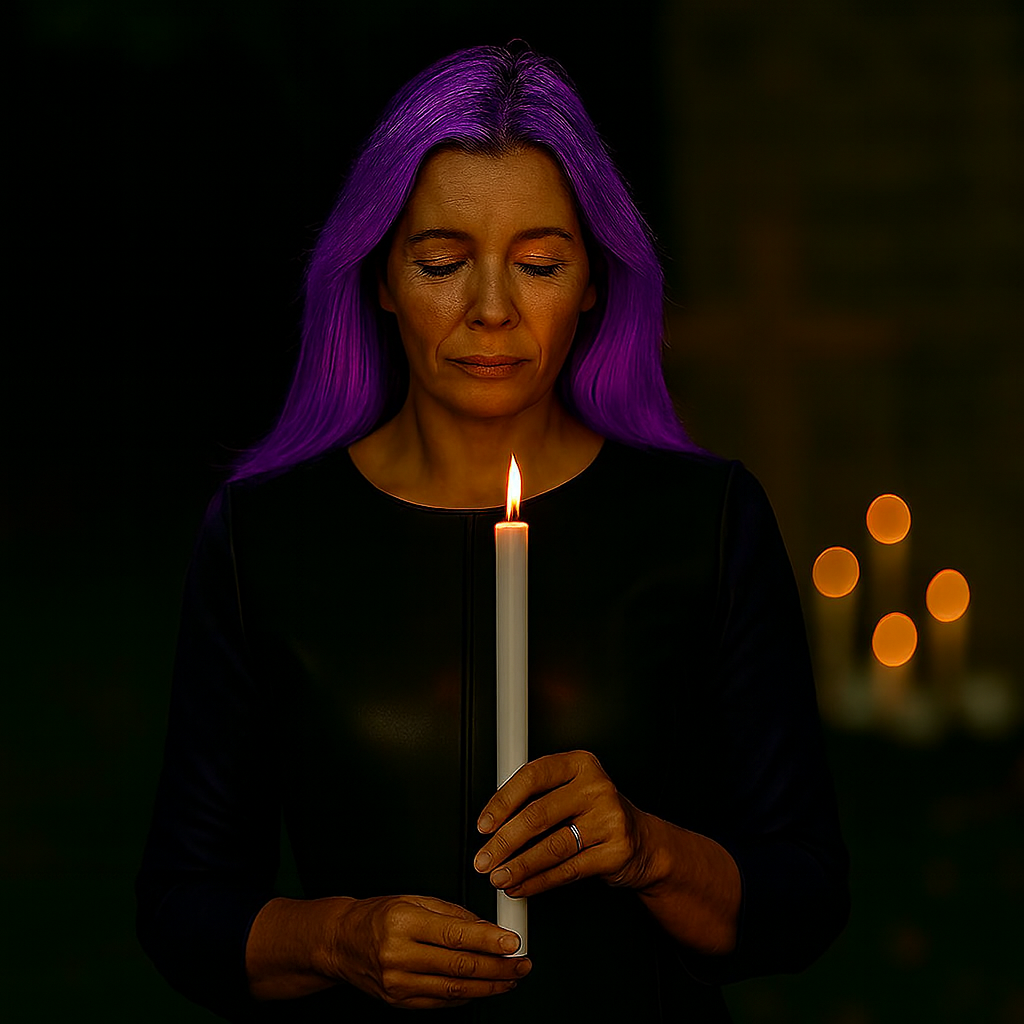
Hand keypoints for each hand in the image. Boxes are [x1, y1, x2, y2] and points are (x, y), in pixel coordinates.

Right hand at [321, 894, 530, 1008]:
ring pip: (454, 989)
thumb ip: (453, 914)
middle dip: (497, 967)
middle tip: (521, 964)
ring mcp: (397, 983)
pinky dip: (466, 995)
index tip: (513, 942)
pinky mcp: (399, 1002)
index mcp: (403, 922)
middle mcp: (398, 954)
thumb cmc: (378, 916)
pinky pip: (441, 1001)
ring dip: (488, 986)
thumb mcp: (415, 901)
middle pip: (458, 966)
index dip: (488, 941)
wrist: (341, 942)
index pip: (454, 935)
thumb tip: (488, 928)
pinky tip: (483, 987)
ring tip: (510, 979)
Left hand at [474, 750, 654, 898]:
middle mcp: (596, 787)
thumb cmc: (595, 814)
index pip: (532, 776)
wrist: (642, 842)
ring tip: (498, 877)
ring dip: (518, 867)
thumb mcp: (569, 792)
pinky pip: (568, 870)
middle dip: (503, 842)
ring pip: (552, 847)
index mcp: (579, 764)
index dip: (502, 802)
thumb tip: (491, 822)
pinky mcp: (615, 851)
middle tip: (483, 859)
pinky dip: (538, 882)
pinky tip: (522, 886)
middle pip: (539, 814)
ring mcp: (609, 819)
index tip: (483, 825)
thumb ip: (535, 798)